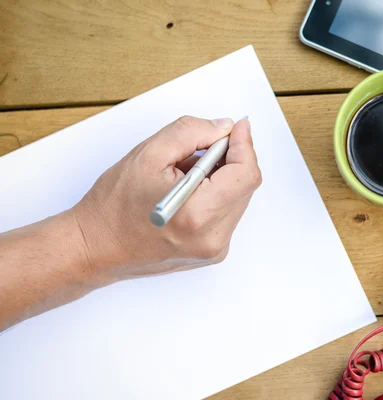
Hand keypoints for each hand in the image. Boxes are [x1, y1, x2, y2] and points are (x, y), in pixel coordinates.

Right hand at [70, 116, 260, 284]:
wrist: (96, 248)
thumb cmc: (113, 207)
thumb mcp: (148, 154)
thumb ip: (192, 133)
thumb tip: (223, 128)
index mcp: (197, 215)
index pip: (245, 174)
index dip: (243, 145)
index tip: (236, 127)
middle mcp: (212, 237)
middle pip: (245, 185)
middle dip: (229, 159)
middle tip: (200, 148)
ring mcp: (214, 249)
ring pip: (238, 198)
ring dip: (221, 177)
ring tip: (185, 175)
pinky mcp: (212, 252)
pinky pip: (227, 213)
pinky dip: (215, 195)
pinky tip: (188, 193)